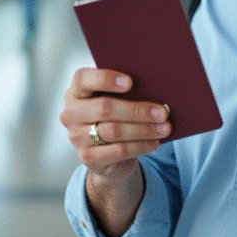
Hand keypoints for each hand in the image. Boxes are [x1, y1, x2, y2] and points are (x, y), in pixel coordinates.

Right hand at [59, 68, 170, 184]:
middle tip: (162, 112)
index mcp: (76, 92)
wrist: (108, 154)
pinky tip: (155, 142)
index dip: (105, 79)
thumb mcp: (116, 101)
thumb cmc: (115, 117)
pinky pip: (119, 150)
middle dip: (137, 110)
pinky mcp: (88, 157)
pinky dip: (141, 145)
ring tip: (165, 128)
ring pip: (114, 131)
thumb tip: (156, 88)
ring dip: (144, 129)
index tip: (130, 82)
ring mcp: (77, 137)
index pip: (82, 79)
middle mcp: (71, 114)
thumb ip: (126, 92)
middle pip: (104, 108)